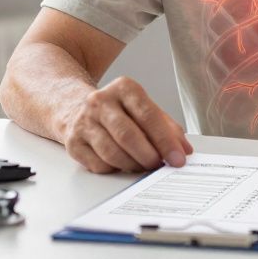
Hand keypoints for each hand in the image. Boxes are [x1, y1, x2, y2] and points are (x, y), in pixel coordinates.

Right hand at [60, 76, 193, 173]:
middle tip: (159, 166)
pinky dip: (115, 170)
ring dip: (133, 165)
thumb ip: (167, 127)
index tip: (178, 158)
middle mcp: (100, 101)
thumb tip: (184, 149)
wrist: (76, 108)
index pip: (148, 115)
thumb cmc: (118, 111)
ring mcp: (84, 122)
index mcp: (124, 88)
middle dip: (148, 156)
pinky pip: (99, 165)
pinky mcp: (73, 143)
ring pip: (112, 153)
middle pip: (128, 135)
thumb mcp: (143, 108)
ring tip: (143, 167)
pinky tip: (122, 165)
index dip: (165, 140)